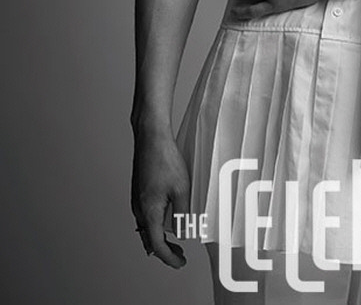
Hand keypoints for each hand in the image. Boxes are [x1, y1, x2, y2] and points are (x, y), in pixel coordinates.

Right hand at [131, 132, 189, 267]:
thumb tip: (183, 231)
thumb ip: (183, 213)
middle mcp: (138, 208)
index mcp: (148, 211)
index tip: (179, 262)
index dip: (169, 257)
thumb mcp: (182, 188)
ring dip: (159, 237)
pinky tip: (166, 219)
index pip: (157, 245)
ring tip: (175, 240)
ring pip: (146, 227)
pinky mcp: (139, 191)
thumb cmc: (164, 159)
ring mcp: (137, 199)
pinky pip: (145, 215)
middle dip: (164, 250)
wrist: (151, 138)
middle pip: (148, 239)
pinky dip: (155, 224)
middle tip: (179, 255)